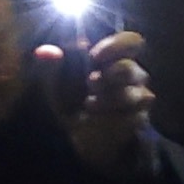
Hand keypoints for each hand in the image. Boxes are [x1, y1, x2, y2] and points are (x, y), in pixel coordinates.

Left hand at [56, 26, 155, 169]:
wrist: (73, 141)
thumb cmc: (66, 104)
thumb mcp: (51, 86)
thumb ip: (48, 67)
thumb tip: (45, 52)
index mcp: (113, 59)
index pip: (131, 42)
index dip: (117, 45)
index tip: (95, 56)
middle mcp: (130, 76)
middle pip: (132, 68)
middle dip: (111, 74)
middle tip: (91, 83)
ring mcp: (137, 98)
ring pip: (136, 93)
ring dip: (111, 98)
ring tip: (90, 105)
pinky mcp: (138, 119)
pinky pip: (135, 116)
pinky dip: (116, 118)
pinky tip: (99, 120)